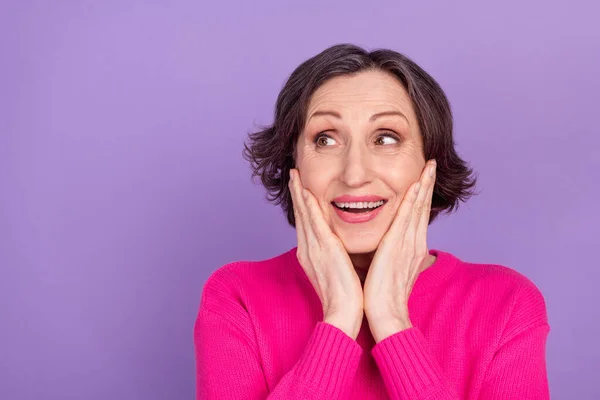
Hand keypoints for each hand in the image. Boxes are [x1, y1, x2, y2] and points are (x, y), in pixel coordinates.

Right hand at [288, 168, 363, 338]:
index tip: (300, 188)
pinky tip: (305, 190)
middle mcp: (308, 249)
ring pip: (304, 214)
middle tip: (292, 174)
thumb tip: (341, 251)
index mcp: (311, 255)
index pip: (305, 224)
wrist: (343, 313)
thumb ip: (336, 258)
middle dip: (295, 194)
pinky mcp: (324, 248)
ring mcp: (313, 248)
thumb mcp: (337, 273)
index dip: (301, 205)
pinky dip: (308, 204)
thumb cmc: (345, 297)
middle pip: (300, 215)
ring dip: (299, 193)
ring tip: (294, 175)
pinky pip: (314, 221)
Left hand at [363, 159, 436, 342]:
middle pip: (423, 207)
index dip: (423, 194)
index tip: (425, 176)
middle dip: (428, 183)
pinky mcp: (398, 247)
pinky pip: (407, 219)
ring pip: (418, 208)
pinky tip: (416, 185)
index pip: (418, 214)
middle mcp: (414, 243)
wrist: (385, 314)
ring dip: (424, 185)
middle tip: (432, 163)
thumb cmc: (383, 294)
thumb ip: (392, 253)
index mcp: (412, 247)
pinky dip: (413, 201)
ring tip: (428, 166)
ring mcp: (409, 244)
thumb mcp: (391, 267)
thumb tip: (389, 246)